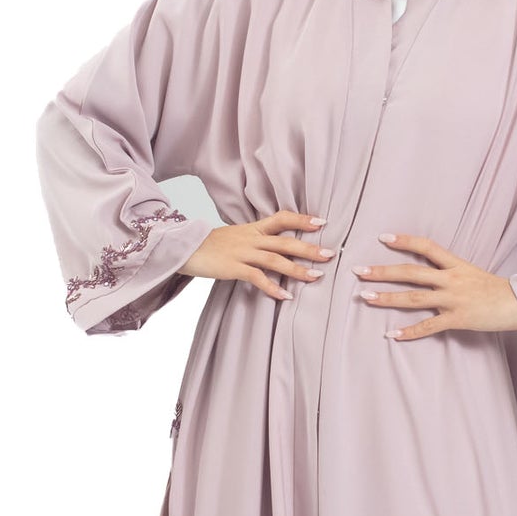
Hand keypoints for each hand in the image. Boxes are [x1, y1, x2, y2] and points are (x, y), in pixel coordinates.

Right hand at [180, 209, 334, 298]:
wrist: (186, 247)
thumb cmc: (212, 245)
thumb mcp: (237, 236)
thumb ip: (257, 239)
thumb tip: (277, 245)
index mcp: (253, 229)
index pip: (282, 219)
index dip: (302, 220)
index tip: (322, 223)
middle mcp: (251, 238)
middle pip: (285, 241)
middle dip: (309, 248)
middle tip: (330, 254)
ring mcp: (242, 253)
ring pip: (275, 260)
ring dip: (297, 269)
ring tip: (316, 277)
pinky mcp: (233, 268)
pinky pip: (257, 278)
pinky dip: (272, 287)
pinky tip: (286, 296)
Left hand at [352, 234, 516, 339]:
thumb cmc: (496, 290)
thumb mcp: (473, 272)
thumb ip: (450, 271)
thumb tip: (429, 271)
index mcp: (456, 265)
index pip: (426, 247)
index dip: (404, 241)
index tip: (383, 237)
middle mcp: (451, 279)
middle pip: (411, 272)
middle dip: (383, 271)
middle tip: (359, 271)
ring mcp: (453, 299)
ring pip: (414, 297)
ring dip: (388, 297)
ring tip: (366, 297)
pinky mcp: (457, 318)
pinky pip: (429, 326)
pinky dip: (410, 332)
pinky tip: (392, 335)